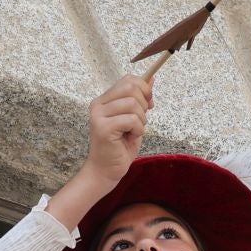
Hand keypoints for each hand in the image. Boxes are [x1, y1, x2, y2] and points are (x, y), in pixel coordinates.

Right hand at [46, 76, 150, 232]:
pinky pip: (131, 119)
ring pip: (133, 104)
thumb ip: (140, 99)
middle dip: (144, 103)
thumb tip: (152, 79)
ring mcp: (99, 115)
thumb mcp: (134, 119)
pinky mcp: (103, 128)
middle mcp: (98, 104)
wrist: (105, 171)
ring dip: (141, 120)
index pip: (128, 80)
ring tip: (134, 131)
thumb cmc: (120, 147)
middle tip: (140, 121)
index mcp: (104, 100)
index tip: (149, 104)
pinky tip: (131, 137)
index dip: (144, 88)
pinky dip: (138, 129)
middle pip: (131, 88)